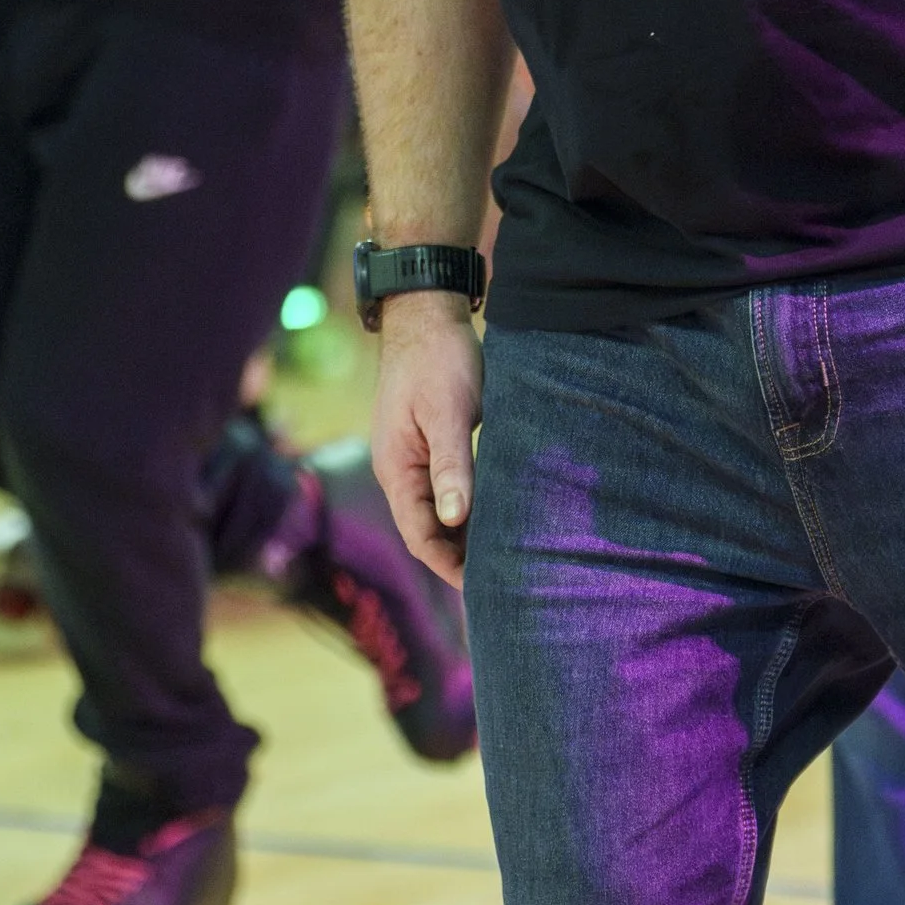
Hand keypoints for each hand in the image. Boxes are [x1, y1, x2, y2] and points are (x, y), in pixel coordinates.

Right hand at [370, 295, 483, 585]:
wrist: (426, 316)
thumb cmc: (438, 360)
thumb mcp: (448, 412)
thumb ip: (452, 465)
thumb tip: (455, 519)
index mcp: (397, 469)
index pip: (419, 536)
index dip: (449, 565)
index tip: (484, 588)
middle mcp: (401, 471)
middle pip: (428, 532)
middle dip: (460, 560)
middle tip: (504, 584)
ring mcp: (415, 460)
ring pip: (440, 514)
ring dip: (467, 537)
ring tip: (506, 560)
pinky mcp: (433, 446)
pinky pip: (449, 491)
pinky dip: (471, 510)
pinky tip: (500, 517)